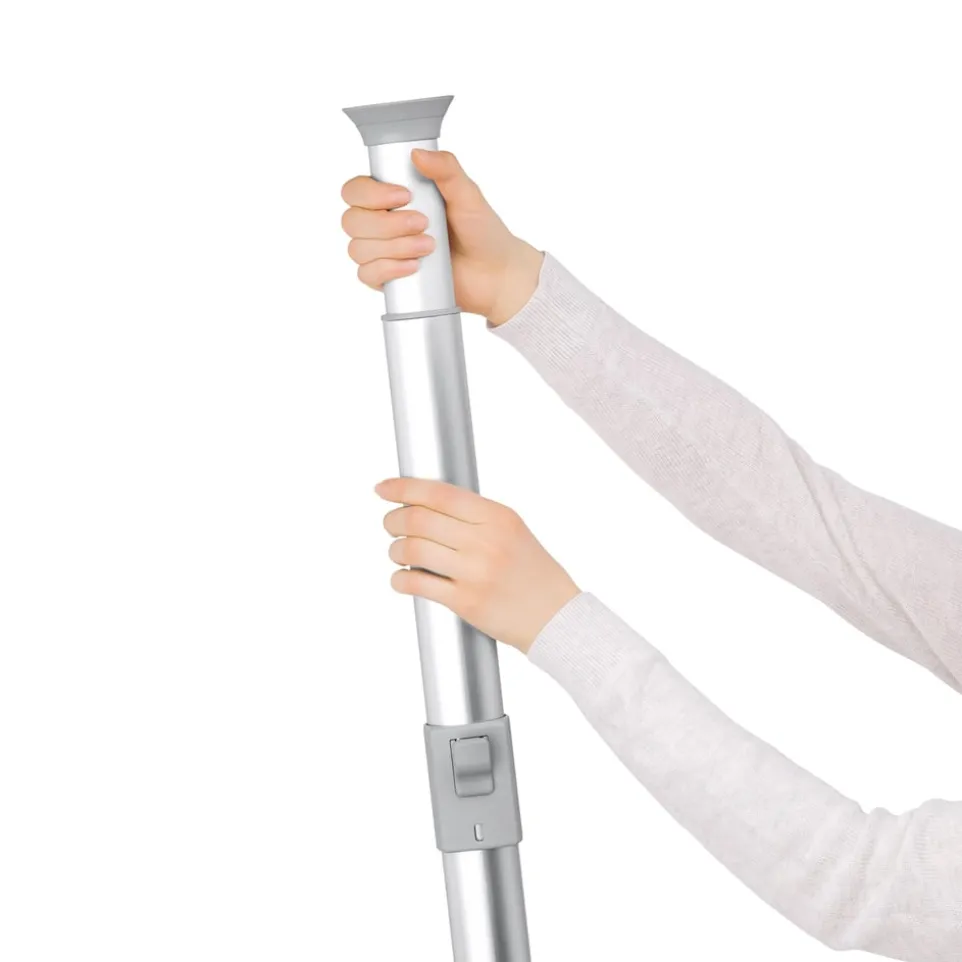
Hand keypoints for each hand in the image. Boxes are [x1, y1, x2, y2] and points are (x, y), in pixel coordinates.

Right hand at [341, 149, 543, 326]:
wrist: (496, 274)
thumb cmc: (482, 232)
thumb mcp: (469, 195)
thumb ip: (447, 169)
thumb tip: (418, 153)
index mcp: (393, 197)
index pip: (355, 190)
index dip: (370, 193)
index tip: (404, 196)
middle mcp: (383, 223)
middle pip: (352, 220)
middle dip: (386, 224)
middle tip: (424, 224)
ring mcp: (384, 253)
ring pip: (358, 249)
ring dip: (392, 248)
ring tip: (428, 248)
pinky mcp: (390, 279)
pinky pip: (367, 275)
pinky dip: (387, 270)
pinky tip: (412, 267)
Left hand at [376, 477, 579, 652]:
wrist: (555, 616)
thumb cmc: (532, 571)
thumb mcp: (512, 530)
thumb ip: (475, 515)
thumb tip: (424, 502)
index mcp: (498, 516)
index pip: (439, 493)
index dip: (403, 488)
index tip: (383, 489)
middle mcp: (486, 541)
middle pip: (419, 520)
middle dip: (393, 520)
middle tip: (390, 524)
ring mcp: (475, 573)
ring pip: (412, 550)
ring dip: (395, 550)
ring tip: (397, 552)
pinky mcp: (465, 602)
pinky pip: (417, 584)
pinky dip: (400, 578)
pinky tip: (401, 577)